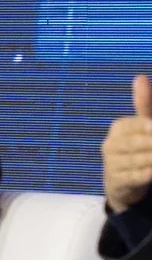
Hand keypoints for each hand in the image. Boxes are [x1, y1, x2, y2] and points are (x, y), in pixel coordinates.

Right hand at [103, 74, 151, 211]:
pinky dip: (145, 175)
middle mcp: (111, 144)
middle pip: (135, 143)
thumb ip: (145, 104)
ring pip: (137, 160)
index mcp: (119, 128)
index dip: (147, 127)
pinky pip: (134, 177)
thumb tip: (140, 77)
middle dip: (151, 143)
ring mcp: (112, 164)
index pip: (135, 124)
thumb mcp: (143, 125)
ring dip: (151, 159)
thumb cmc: (138, 148)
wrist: (122, 182)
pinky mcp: (117, 182)